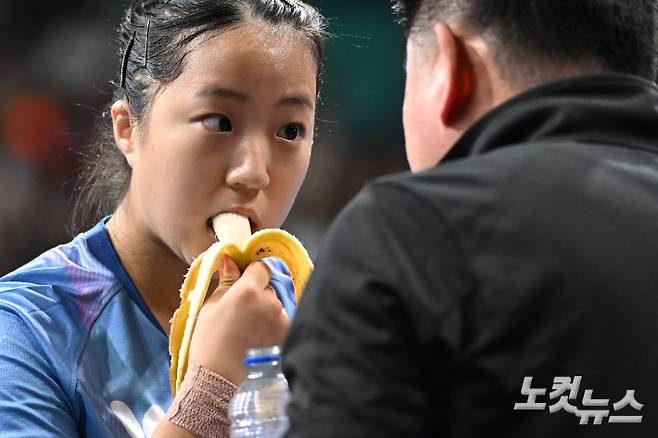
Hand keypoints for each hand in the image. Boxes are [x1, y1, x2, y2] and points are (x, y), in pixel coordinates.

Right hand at [188, 254, 289, 384]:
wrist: (220, 382)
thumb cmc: (209, 343)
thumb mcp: (210, 308)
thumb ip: (226, 281)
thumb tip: (229, 258)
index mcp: (248, 290)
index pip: (261, 267)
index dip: (252, 274)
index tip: (243, 285)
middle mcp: (270, 301)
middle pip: (268, 288)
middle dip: (258, 296)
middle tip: (241, 316)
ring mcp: (283, 320)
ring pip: (276, 307)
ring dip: (266, 314)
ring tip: (249, 334)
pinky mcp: (288, 336)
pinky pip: (282, 323)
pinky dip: (273, 329)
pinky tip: (259, 342)